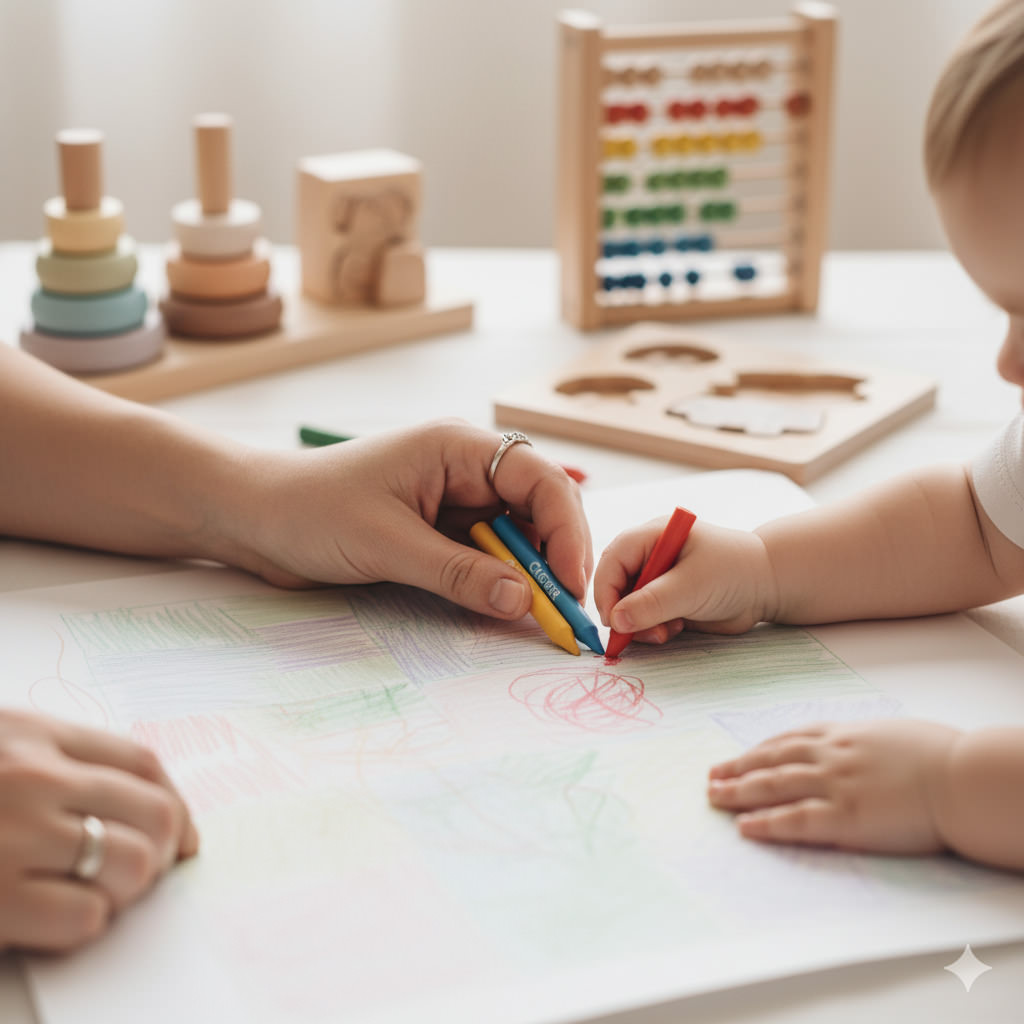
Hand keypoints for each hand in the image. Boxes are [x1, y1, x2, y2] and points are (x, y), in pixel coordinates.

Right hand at [0, 710, 197, 952]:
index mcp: (35, 735)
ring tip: (95, 892)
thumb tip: (147, 810)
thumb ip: (59, 764)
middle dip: (161, 848)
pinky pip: (84, 916)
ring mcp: (14, 837)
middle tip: (140, 870)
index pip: (141, 761)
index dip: (175, 801)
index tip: (182, 832)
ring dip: (127, 888)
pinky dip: (83, 922)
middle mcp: (34, 779)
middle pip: (155, 811)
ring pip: (134, 863)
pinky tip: (55, 916)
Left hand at [227, 420, 592, 619]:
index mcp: (458, 448)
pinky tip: (507, 606)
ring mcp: (453, 501)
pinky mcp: (438, 531)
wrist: (251, 517)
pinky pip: (487, 555)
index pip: (539, 479)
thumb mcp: (386, 543)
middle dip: (556, 555)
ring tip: (540, 615)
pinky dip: (501, 581)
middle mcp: (464, 469)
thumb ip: (459, 573)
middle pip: (538, 508)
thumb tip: (526, 601)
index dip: (565, 531)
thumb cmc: (309, 510)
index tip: (568, 584)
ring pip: (516, 536)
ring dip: (531, 573)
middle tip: (562, 610)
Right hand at [594, 517, 774, 642]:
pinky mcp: (666, 600)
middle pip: (616, 584)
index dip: (607, 590)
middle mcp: (650, 555)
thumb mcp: (691, 586)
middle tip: (638, 634)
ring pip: (628, 606)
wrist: (769, 586)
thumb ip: (652, 603)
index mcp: (652, 536)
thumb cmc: (733, 572)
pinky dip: (653, 629)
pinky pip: (645, 618)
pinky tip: (676, 628)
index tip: (613, 621)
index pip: (613, 559)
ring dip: (640, 624)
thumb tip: (616, 621)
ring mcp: (657, 578)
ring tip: (665, 633)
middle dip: (624, 612)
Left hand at [707, 719, 959, 853]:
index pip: (789, 738)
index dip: (760, 748)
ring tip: (713, 797)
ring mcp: (835, 784)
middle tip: (711, 775)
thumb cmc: (942, 755)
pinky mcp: (845, 817)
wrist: (962, 777)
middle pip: (771, 759)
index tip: (740, 755)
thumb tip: (862, 747)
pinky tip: (744, 826)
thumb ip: (867, 741)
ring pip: (773, 786)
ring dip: (739, 791)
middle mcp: (831, 754)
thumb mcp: (894, 734)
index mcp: (845, 733)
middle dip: (738, 767)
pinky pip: (795, 820)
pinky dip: (766, 823)